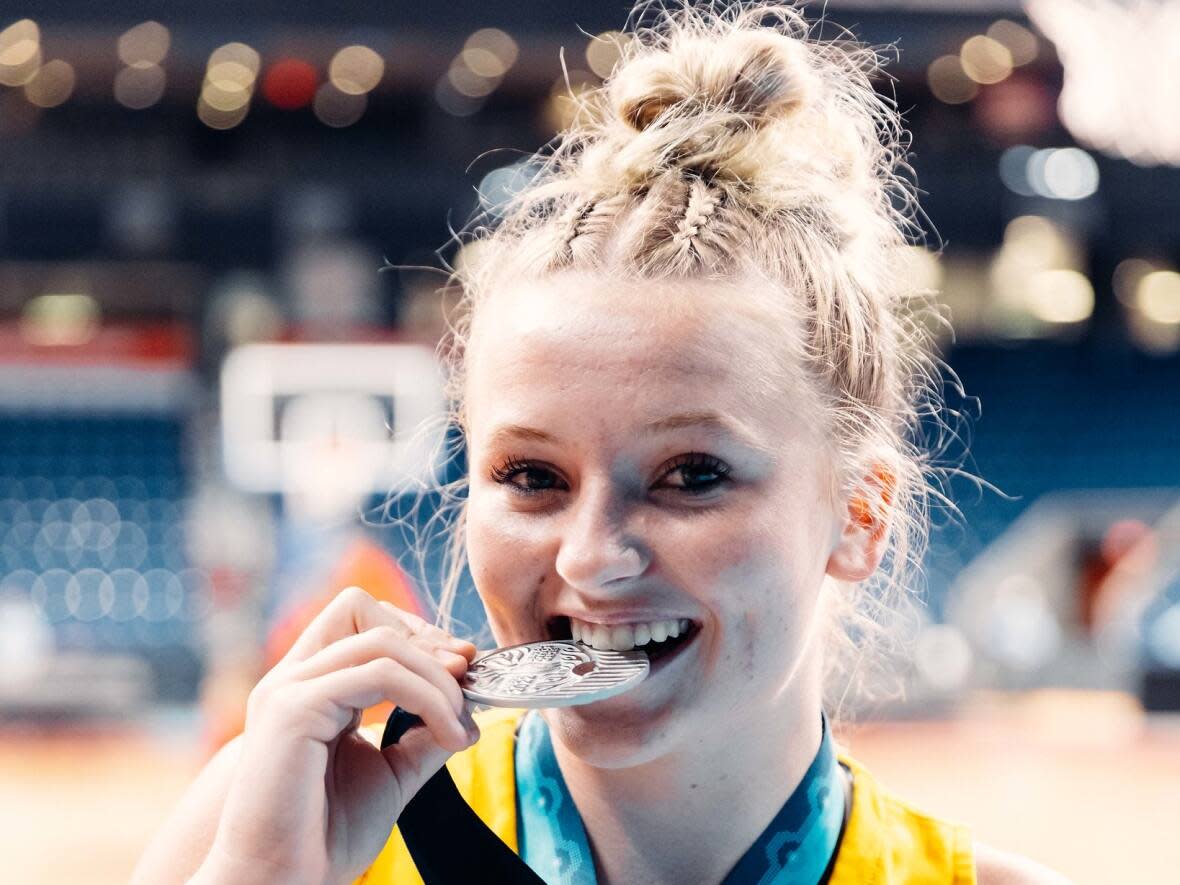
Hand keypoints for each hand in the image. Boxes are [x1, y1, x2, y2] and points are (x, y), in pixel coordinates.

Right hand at [202, 586, 478, 884]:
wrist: (281, 884)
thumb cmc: (325, 837)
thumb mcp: (390, 772)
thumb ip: (422, 734)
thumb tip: (468, 712)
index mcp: (308, 687)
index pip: (360, 619)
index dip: (416, 634)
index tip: (461, 669)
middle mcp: (291, 678)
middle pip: (361, 608)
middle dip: (426, 639)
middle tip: (467, 681)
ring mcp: (287, 689)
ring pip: (381, 640)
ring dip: (437, 676)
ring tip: (459, 725)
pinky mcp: (293, 709)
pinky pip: (380, 674)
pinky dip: (429, 698)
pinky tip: (449, 736)